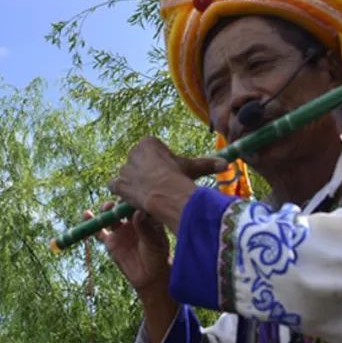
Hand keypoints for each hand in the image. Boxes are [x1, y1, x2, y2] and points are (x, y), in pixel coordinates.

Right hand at [85, 201, 170, 298]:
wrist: (149, 277)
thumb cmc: (157, 258)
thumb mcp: (154, 242)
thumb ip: (145, 228)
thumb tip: (137, 213)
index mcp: (146, 217)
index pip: (138, 202)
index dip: (132, 197)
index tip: (129, 196)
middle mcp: (132, 220)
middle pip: (121, 206)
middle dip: (118, 203)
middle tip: (117, 205)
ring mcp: (120, 230)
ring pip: (110, 216)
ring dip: (106, 209)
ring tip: (106, 209)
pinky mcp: (110, 241)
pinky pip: (98, 231)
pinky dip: (91, 224)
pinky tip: (86, 215)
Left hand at [108, 137, 226, 232]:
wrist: (165, 193)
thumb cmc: (180, 177)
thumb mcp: (193, 167)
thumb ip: (207, 163)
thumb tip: (226, 164)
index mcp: (148, 143)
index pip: (150, 154)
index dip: (159, 166)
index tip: (166, 175)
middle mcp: (132, 152)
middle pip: (138, 165)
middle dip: (145, 175)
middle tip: (157, 187)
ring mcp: (123, 169)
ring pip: (128, 176)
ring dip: (134, 185)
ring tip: (147, 195)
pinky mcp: (118, 183)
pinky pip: (115, 187)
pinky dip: (122, 193)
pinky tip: (132, 199)